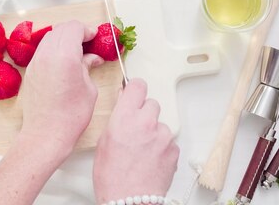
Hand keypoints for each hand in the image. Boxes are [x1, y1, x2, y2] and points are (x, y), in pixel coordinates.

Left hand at [20, 20, 103, 156]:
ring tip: (76, 52)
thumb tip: (91, 58)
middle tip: (87, 43)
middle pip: (61, 28)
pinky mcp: (30, 71)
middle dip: (76, 31)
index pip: (74, 27)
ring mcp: (36, 62)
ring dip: (64, 39)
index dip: (86, 30)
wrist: (46, 133)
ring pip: (50, 37)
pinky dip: (54, 49)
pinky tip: (64, 62)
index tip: (94, 37)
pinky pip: (43, 50)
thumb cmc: (71, 115)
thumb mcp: (88, 88)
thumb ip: (87, 66)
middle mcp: (47, 54)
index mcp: (65, 55)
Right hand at [93, 79, 179, 202]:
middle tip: (136, 129)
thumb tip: (123, 103)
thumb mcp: (104, 141)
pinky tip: (150, 159)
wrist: (129, 201)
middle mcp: (146, 122)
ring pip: (161, 124)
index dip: (135, 89)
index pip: (138, 85)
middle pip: (152, 104)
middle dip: (144, 113)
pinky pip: (169, 140)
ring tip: (142, 150)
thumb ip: (117, 118)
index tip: (134, 93)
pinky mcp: (174, 149)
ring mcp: (163, 136)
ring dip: (154, 132)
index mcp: (125, 117)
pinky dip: (162, 147)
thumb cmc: (112, 177)